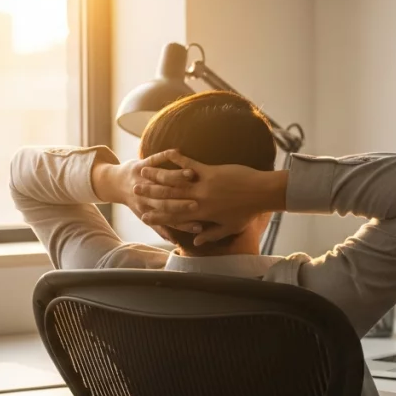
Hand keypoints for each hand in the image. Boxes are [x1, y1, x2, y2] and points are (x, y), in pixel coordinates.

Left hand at [92, 152, 201, 238]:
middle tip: (198, 203)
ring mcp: (142, 181)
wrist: (114, 183)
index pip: (168, 220)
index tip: (199, 226)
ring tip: (191, 175)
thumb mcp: (145, 215)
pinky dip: (164, 157)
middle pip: (165, 202)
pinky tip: (177, 152)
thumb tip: (174, 242)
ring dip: (175, 177)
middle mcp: (144, 197)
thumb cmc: (135, 201)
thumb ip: (160, 229)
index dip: (184, 224)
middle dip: (182, 203)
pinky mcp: (140, 165)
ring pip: (160, 181)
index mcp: (148, 210)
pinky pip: (152, 160)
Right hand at [133, 149, 286, 245]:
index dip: (157, 216)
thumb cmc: (248, 211)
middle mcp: (198, 200)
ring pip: (174, 181)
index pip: (174, 217)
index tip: (144, 215)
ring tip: (143, 171)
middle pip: (168, 197)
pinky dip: (178, 159)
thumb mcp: (229, 227)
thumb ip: (211, 235)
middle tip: (134, 190)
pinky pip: (190, 163)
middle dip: (149, 194)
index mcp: (201, 214)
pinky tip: (168, 153)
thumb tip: (196, 241)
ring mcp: (202, 184)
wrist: (261, 193)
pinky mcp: (210, 171)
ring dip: (157, 176)